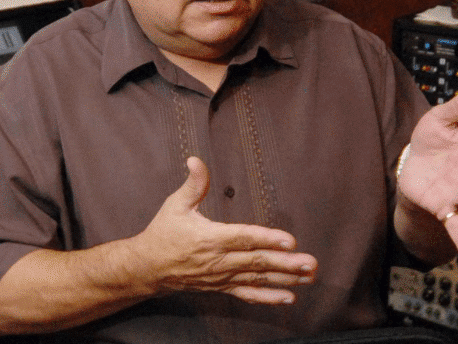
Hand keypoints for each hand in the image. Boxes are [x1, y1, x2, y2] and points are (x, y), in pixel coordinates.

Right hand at [131, 157, 316, 304]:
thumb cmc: (163, 233)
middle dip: (286, 263)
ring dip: (285, 279)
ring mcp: (222, 277)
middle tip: (310, 263)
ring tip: (308, 277)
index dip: (267, 239)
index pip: (243, 238)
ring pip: (257, 279)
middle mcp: (219, 261)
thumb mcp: (175, 205)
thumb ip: (193, 184)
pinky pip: (248, 294)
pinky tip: (289, 297)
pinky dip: (269, 297)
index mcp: (210, 238)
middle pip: (257, 262)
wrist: (147, 268)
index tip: (290, 240)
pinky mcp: (222, 287)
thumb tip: (196, 160)